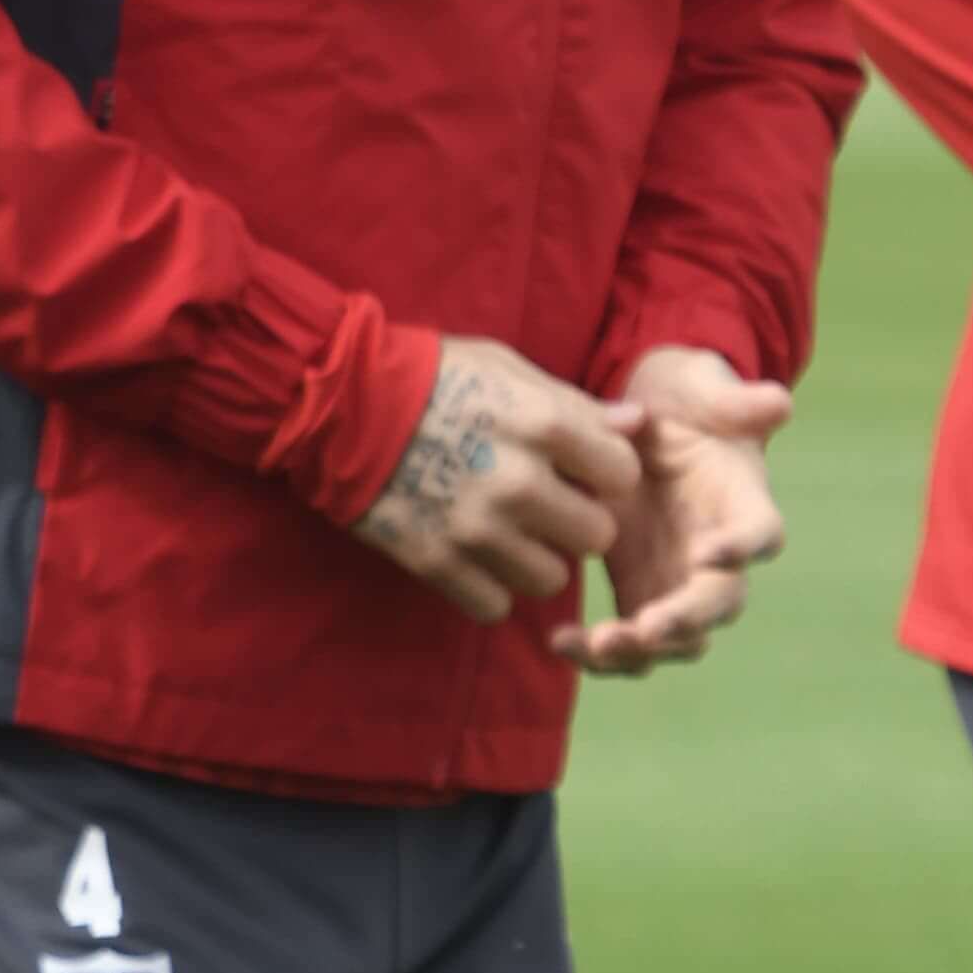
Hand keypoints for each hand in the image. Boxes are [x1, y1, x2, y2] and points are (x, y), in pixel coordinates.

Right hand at [351, 333, 642, 622]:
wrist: (335, 401)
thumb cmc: (429, 375)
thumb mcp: (503, 368)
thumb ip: (573, 403)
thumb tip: (637, 425)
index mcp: (541, 424)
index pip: (623, 475)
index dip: (604, 473)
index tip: (577, 467)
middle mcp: (518, 482)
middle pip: (596, 536)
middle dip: (574, 521)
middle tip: (542, 504)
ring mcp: (477, 528)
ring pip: (551, 578)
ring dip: (534, 558)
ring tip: (506, 531)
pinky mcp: (437, 561)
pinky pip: (495, 605)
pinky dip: (488, 587)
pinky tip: (473, 556)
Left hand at [556, 345, 792, 675]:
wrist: (640, 421)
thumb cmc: (681, 401)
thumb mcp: (699, 387)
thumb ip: (730, 398)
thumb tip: (776, 401)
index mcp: (742, 504)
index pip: (760, 532)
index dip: (743, 545)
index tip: (713, 553)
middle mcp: (718, 553)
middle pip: (719, 601)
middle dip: (686, 619)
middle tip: (647, 627)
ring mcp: (679, 579)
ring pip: (678, 636)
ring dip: (643, 648)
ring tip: (597, 645)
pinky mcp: (640, 590)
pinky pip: (631, 638)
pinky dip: (602, 651)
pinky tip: (561, 642)